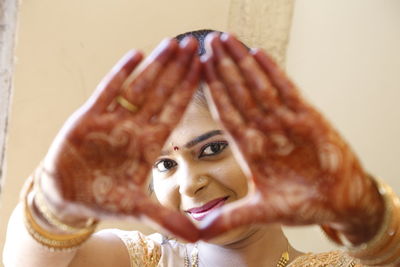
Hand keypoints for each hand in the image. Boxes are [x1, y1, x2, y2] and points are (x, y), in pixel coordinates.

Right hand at [39, 38, 200, 241]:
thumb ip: (166, 218)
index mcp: (150, 144)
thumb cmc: (103, 199)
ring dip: (156, 66)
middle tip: (195, 46)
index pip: (175, 113)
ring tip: (173, 43)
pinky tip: (135, 55)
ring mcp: (114, 119)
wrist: (68, 196)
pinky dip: (121, 73)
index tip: (205, 71)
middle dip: (178, 70)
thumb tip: (199, 237)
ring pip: (139, 87)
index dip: (190, 92)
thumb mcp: (137, 210)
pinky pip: (108, 90)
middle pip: (162, 93)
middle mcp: (136, 127)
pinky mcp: (90, 116)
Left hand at [200, 34, 383, 244]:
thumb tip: (199, 233)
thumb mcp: (262, 212)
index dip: (211, 93)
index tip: (196, 74)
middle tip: (206, 44)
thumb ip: (232, 218)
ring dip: (243, 64)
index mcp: (250, 149)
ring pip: (259, 87)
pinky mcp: (307, 117)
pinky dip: (273, 72)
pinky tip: (258, 53)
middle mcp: (264, 131)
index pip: (226, 115)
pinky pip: (287, 90)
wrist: (338, 203)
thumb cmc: (302, 206)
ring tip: (227, 41)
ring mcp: (285, 122)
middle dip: (222, 69)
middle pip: (238, 94)